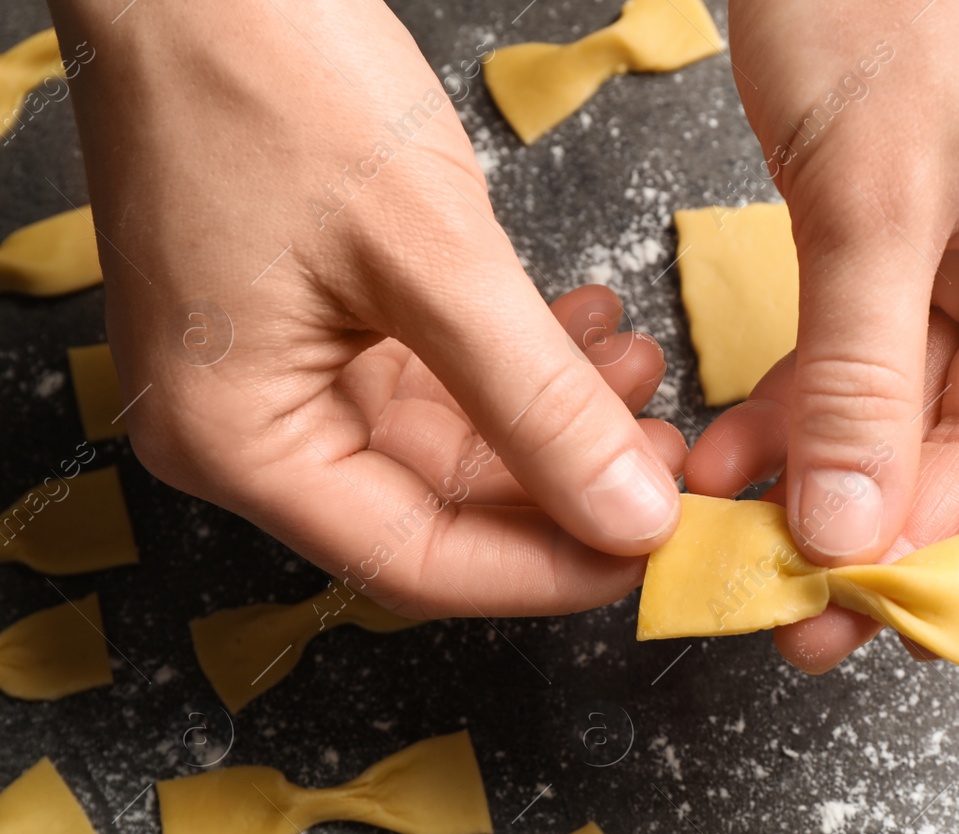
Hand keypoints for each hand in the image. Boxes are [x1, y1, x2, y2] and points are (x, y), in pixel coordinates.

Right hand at [48, 0, 683, 615]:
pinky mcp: (314, 327)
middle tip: (662, 451)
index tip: (651, 548)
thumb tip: (628, 517)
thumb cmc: (269, 80)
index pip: (416, 562)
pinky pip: (434, 381)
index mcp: (236, 440)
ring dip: (552, 416)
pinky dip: (516, 364)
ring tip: (638, 366)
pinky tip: (587, 328)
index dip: (547, 569)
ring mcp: (279, 377)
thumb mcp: (430, 255)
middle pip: (437, 511)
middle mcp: (246, 429)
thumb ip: (537, 403)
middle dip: (563, 482)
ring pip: (449, 446)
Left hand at [697, 0, 958, 669]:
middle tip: (803, 610)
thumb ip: (861, 377)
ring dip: (830, 487)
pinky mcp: (902, 255)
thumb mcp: (876, 193)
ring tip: (744, 546)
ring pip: (914, 425)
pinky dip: (795, 417)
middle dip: (895, 534)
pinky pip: (857, 369)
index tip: (911, 614)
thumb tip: (849, 532)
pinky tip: (729, 459)